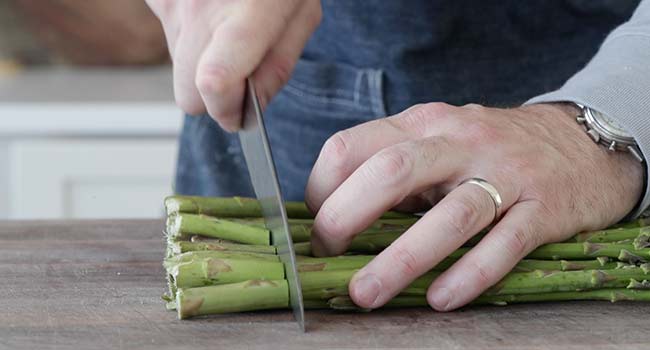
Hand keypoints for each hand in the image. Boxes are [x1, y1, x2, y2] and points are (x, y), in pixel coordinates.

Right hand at [146, 0, 321, 130]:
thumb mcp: (301, 12)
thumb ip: (279, 64)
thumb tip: (254, 105)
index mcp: (247, 14)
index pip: (215, 80)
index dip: (226, 110)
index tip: (240, 114)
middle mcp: (200, 10)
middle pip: (188, 96)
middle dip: (213, 98)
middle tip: (238, 76)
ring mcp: (172, 3)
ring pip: (177, 68)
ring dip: (201, 62)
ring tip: (227, 27)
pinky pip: (169, 38)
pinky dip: (189, 35)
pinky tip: (210, 10)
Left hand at [305, 102, 643, 310]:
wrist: (582, 143)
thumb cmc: (492, 149)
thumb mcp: (439, 140)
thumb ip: (394, 167)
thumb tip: (335, 212)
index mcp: (423, 123)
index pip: (352, 146)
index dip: (321, 187)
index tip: (314, 223)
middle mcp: (460, 142)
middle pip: (393, 170)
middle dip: (347, 213)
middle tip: (327, 252)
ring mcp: (504, 174)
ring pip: (450, 214)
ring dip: (402, 258)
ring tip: (366, 294)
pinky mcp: (541, 208)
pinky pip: (504, 244)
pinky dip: (469, 273)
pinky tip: (440, 298)